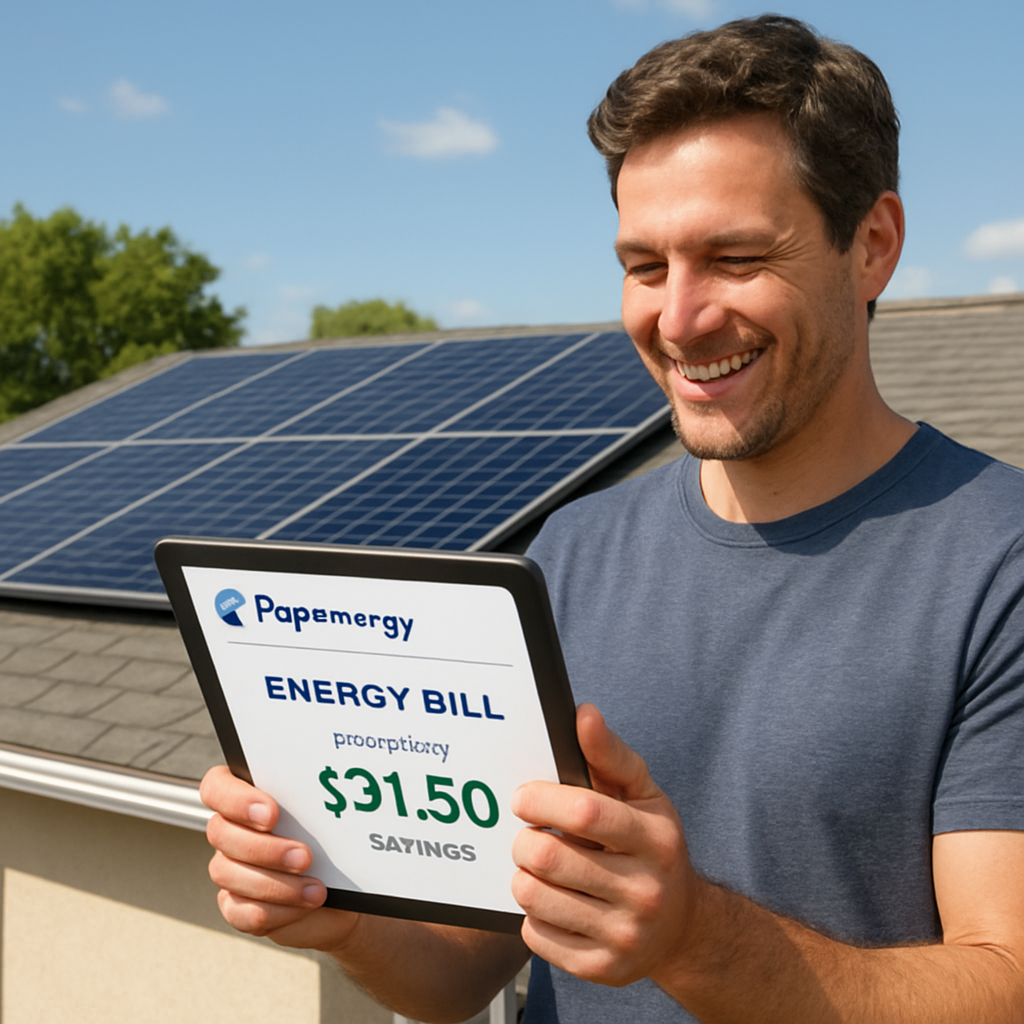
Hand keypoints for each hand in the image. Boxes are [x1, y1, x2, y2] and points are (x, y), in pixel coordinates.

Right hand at [200, 765, 360, 951]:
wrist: (342, 888)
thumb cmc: (329, 842)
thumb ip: (313, 797)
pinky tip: (304, 904)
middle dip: (265, 847)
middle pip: (220, 832)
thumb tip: (326, 784)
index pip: (216, 787)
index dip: (235, 799)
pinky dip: (277, 911)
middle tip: (303, 856)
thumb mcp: (325, 814)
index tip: (272, 813)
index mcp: (246, 799)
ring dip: (275, 883)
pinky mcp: (237, 906)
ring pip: (227, 873)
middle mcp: (232, 832)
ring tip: (314, 887)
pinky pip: (241, 911)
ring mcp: (230, 869)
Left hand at [510, 704, 701, 986]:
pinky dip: (533, 915)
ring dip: (524, 876)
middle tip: (528, 834)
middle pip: (548, 856)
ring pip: (534, 896)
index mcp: (655, 839)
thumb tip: (583, 713)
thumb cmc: (652, 846)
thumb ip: (610, 754)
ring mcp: (625, 935)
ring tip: (540, 867)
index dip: (541, 799)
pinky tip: (553, 901)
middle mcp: (645, 890)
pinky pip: (536, 935)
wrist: (683, 926)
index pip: (584, 811)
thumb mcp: (643, 795)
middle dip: (524, 839)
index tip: (522, 797)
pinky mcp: (603, 969)